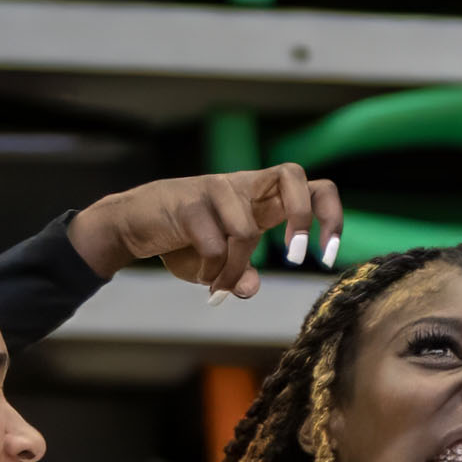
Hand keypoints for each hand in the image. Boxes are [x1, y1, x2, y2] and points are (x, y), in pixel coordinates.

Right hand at [71, 161, 340, 297]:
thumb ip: (239, 274)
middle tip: (294, 257)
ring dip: (235, 268)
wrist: (132, 223)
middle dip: (301, 217)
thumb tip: (249, 288)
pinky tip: (204, 279)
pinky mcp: (189, 200)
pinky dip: (213, 270)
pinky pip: (214, 243)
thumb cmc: (183, 241)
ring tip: (219, 287)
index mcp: (261, 197)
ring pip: (246, 230)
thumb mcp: (218, 265)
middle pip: (293, 174)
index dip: (329, 215)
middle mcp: (244, 186)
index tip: (328, 254)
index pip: (311, 188)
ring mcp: (216, 188)